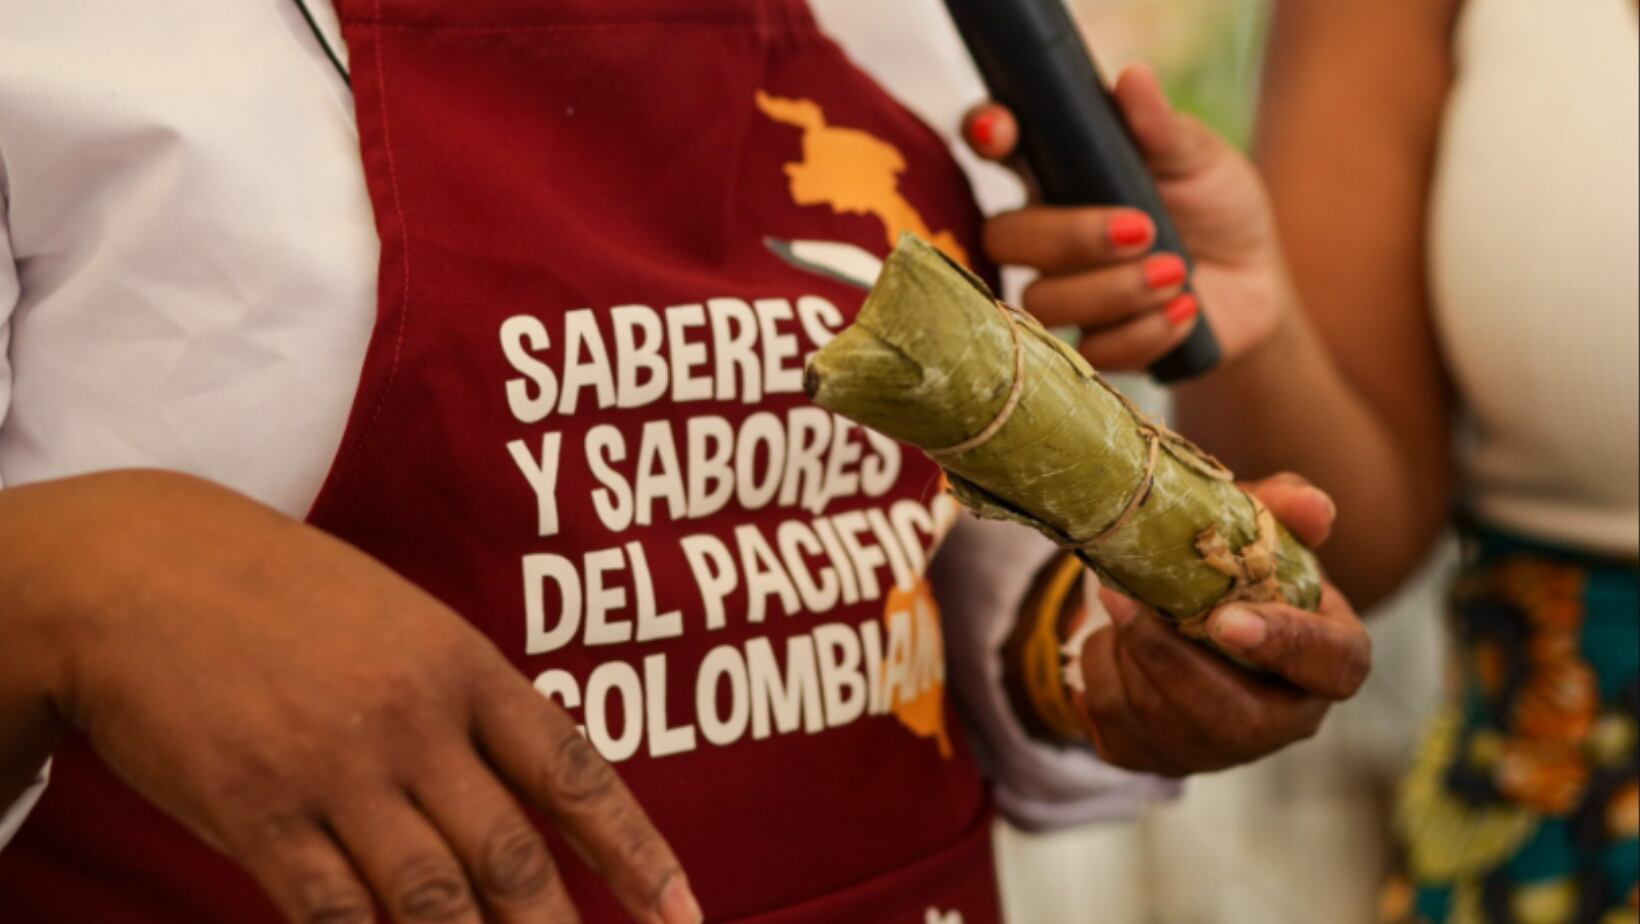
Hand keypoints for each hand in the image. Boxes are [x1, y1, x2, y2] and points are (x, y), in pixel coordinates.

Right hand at [0, 471, 698, 923]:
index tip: (683, 913)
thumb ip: (465, 706)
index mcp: (465, 666)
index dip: (637, 853)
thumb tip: (528, 794)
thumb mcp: (402, 622)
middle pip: (513, 855)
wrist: (142, 568)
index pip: (575, 774)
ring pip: (435, 900)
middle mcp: (417, 722)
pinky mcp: (258, 813)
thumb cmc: (283, 594)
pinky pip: (333, 914)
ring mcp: (337, 771)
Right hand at [962, 65, 1292, 371]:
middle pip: (1003, 238)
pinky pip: (1088, 351)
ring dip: (1115, 290)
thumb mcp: (1200, 159)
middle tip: (1144, 229)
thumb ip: (1161, 128)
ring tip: (1178, 274)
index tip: (1001, 135)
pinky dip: (1144, 332)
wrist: (1255, 282)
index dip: (984, 136)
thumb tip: (1133, 79)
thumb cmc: (1216, 205)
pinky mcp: (1088, 345)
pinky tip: (1187, 311)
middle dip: (1071, 237)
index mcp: (1059, 169)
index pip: (995, 145)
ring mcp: (1060, 290)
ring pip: (1042, 300)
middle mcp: (1044, 231)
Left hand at [1076, 475, 1369, 774]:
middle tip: (1122, 597)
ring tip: (1118, 603)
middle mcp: (1282, 722)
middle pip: (1235, 718)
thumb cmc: (1233, 574)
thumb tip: (1312, 507)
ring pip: (1162, 720)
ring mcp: (1220, 752)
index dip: (1286, 645)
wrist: (1174, 617)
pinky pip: (1115, 723)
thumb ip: (1282, 509)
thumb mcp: (1256, 530)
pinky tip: (1109, 641)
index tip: (1225, 618)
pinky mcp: (1159, 759)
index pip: (1335, 667)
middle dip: (1168, 657)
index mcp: (1328, 661)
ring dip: (1124, 652)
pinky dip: (1098, 669)